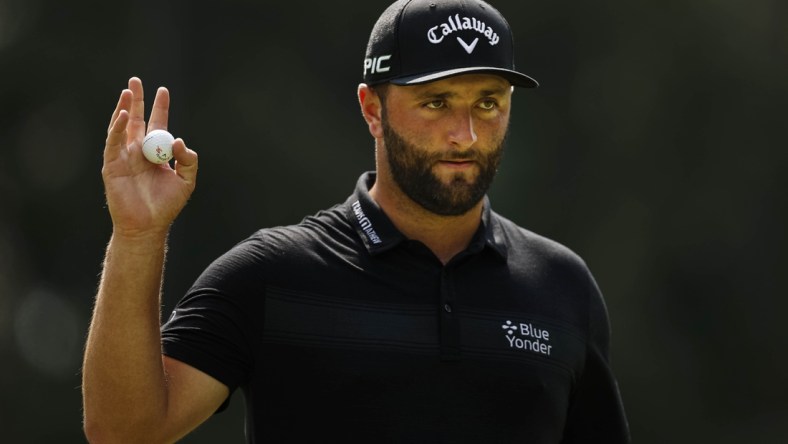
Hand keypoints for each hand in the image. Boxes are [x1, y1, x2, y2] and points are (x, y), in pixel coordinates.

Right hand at [102, 77, 197, 238]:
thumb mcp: (186, 181)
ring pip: (122, 127)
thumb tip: (179, 141)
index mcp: (156, 153)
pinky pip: (113, 142)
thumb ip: (188, 160)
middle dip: (137, 100)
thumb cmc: (166, 205)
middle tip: (137, 81)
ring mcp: (124, 157)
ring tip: (128, 91)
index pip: (157, 124)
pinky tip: (125, 115)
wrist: (148, 225)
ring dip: (125, 109)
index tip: (163, 90)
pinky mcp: (112, 165)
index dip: (160, 108)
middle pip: (137, 120)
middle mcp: (138, 151)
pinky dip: (118, 128)